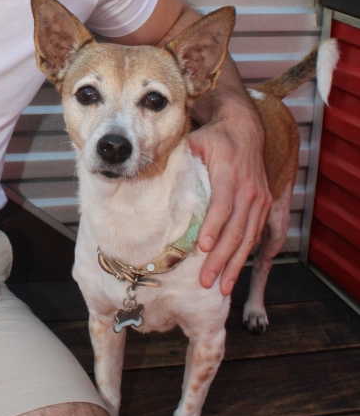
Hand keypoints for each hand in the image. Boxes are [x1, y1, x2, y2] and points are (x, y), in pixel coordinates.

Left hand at [189, 110, 272, 294]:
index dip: (214, 227)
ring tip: (221, 287)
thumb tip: (151, 169)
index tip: (203, 248)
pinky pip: (255, 235)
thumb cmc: (216, 137)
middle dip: (221, 258)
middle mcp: (249, 190)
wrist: (246, 128)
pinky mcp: (264, 205)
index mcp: (231, 174)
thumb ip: (181, 159)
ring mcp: (259, 199)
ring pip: (248, 237)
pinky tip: (233, 272)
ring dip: (234, 264)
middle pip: (237, 229)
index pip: (223, 205)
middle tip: (206, 280)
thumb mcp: (197, 142)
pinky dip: (245, 256)